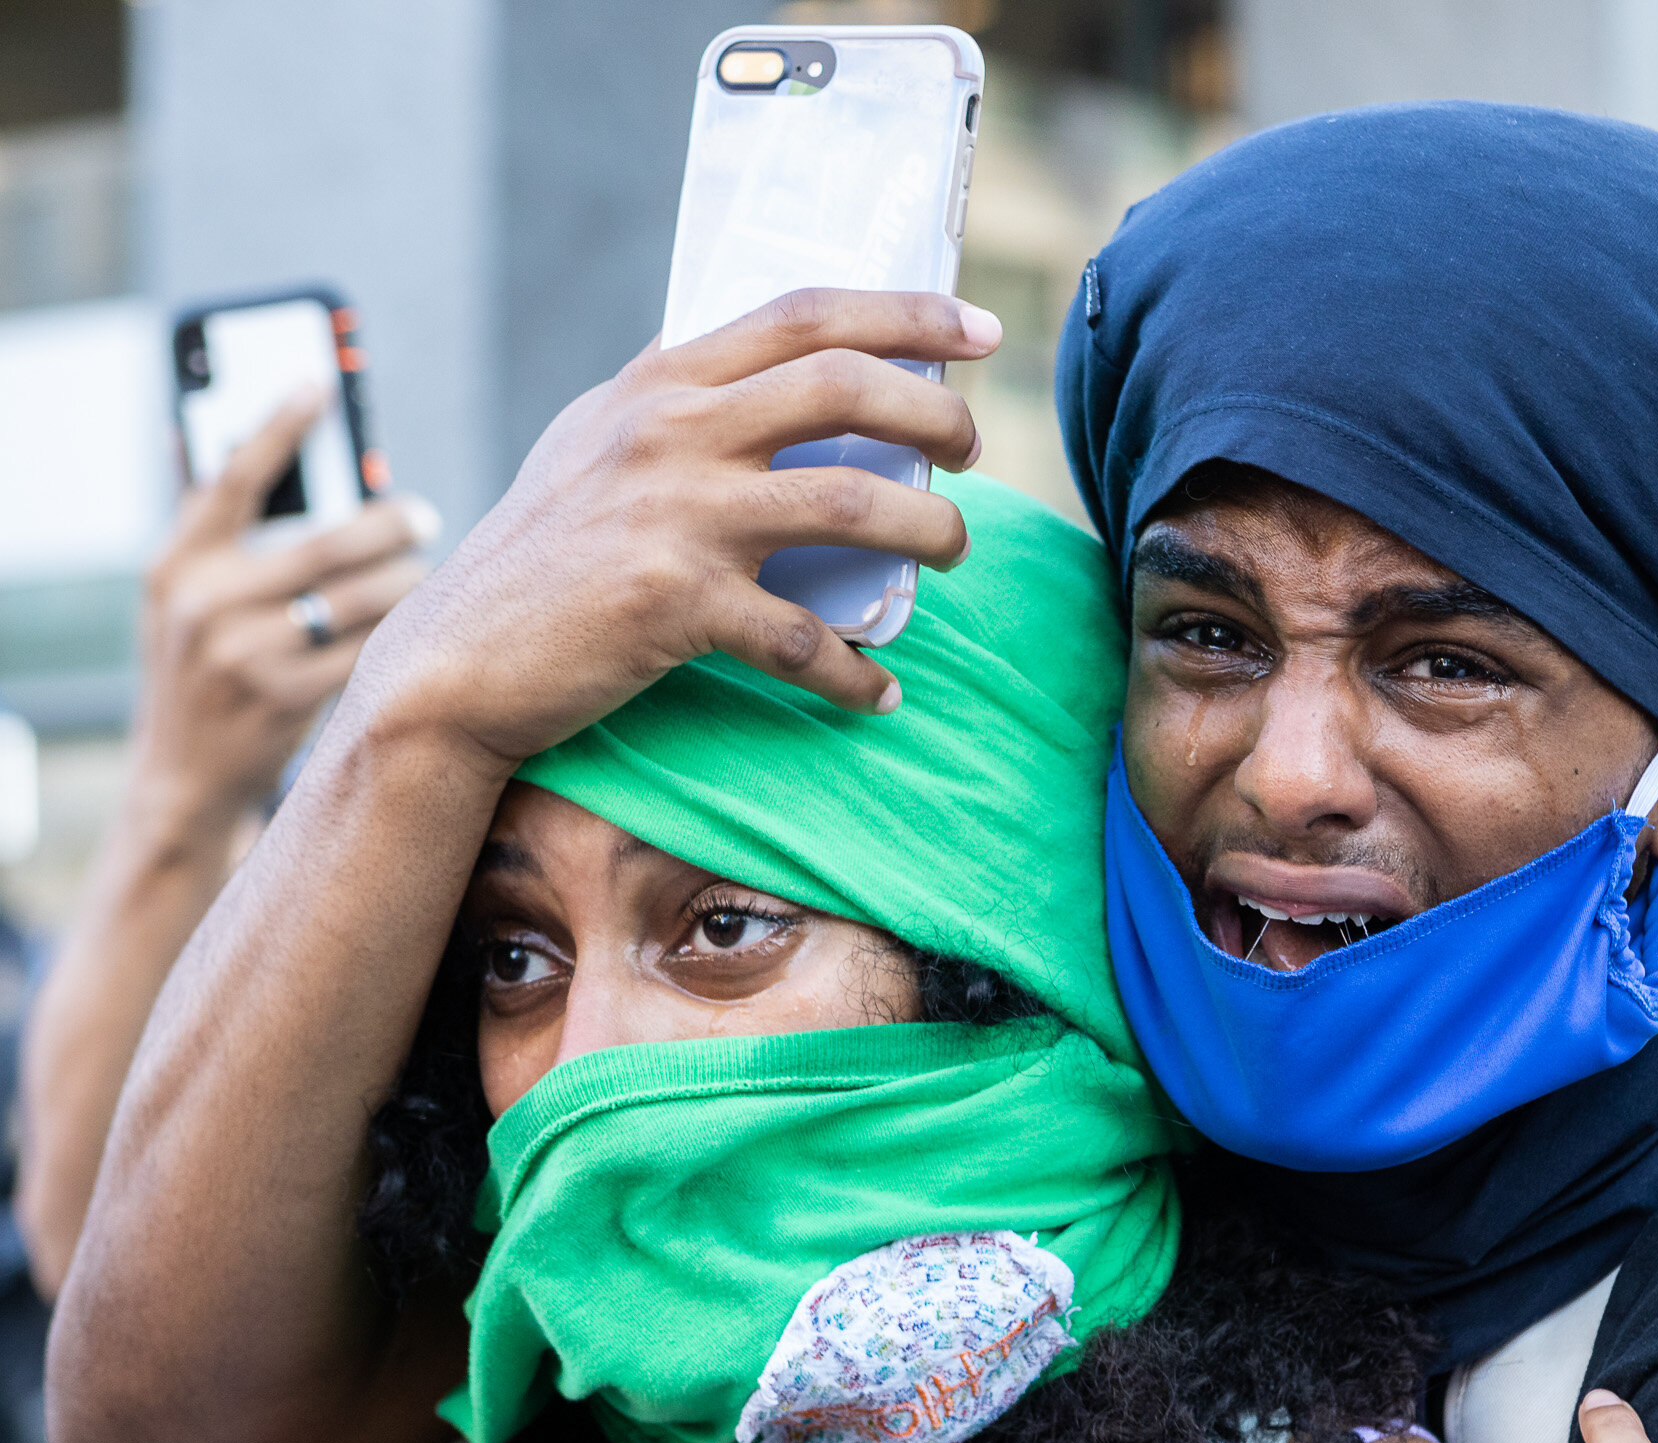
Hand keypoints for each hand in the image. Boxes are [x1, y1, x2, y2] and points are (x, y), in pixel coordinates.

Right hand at [143, 391, 433, 833]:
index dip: (280, 426)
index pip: (232, 478)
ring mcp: (244, 654)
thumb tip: (198, 430)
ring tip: (421, 572)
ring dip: (407, 579)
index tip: (321, 382)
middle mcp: (205, 603)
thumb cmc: (199, 665)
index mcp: (177, 564)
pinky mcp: (286, 699)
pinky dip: (403, 631)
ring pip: (361, 597)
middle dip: (389, 523)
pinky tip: (421, 626)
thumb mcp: (182, 595)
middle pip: (327, 541)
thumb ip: (206, 525)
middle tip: (423, 515)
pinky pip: (370, 649)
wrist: (184, 774)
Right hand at [340, 288, 999, 774]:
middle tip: (974, 453)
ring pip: (853, 504)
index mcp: (662, 382)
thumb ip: (675, 397)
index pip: (805, 315)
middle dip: (938, 416)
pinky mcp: (676, 605)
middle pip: (846, 387)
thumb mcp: (593, 442)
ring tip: (951, 554)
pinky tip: (880, 692)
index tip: (979, 331)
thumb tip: (769, 358)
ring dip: (930, 532)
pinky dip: (858, 674)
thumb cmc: (541, 555)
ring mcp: (675, 517)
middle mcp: (672, 432)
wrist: (457, 662)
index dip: (907, 314)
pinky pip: (807, 639)